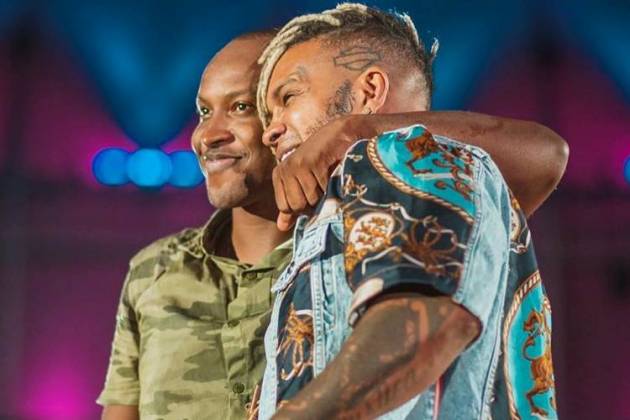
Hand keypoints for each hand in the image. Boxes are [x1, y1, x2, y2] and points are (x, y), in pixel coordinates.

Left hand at [272, 115, 370, 230]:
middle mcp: (284, 169)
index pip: (286, 208)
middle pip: (298, 206)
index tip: (314, 191)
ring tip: (329, 177)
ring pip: (311, 199)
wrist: (342, 135)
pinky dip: (332, 186)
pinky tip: (334, 173)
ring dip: (325, 194)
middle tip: (323, 185)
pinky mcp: (310, 162)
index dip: (304, 206)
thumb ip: (293, 206)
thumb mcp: (305, 184)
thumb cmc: (324, 161)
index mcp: (279, 175)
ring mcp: (296, 165)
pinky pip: (322, 189)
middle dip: (315, 202)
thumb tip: (282, 227)